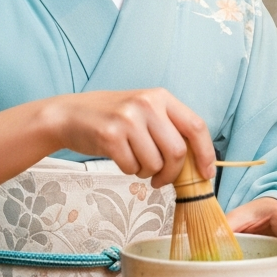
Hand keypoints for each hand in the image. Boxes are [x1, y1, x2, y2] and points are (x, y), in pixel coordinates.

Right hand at [45, 88, 214, 187]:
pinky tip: (121, 158)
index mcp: (161, 97)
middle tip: (161, 179)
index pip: (196, 126)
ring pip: (155, 163)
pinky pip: (131, 167)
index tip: (207, 173)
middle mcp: (147, 104)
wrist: (69, 115)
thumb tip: (198, 164)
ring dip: (148, 172)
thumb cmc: (113, 118)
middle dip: (172, 173)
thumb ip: (169, 129)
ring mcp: (128, 118)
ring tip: (136, 162)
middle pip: (177, 151)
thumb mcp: (145, 111)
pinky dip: (129, 170)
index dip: (206, 153)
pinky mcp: (110, 135)